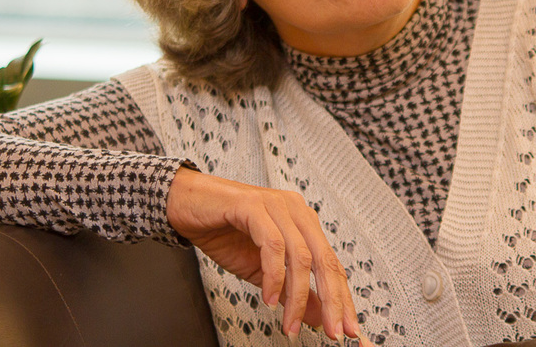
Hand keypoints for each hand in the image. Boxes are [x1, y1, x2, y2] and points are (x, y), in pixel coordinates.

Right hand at [166, 167, 369, 345]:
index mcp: (303, 223)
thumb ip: (292, 291)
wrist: (186, 205)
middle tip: (332, 330)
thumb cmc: (224, 232)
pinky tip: (268, 298)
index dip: (342, 298)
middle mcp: (296, 211)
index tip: (349, 328)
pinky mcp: (253, 206)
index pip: (332, 264)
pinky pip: (273, 244)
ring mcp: (277, 206)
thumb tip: (318, 316)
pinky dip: (273, 275)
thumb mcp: (263, 272)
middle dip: (332, 300)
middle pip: (325, 260)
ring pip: (301, 256)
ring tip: (289, 325)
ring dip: (297, 296)